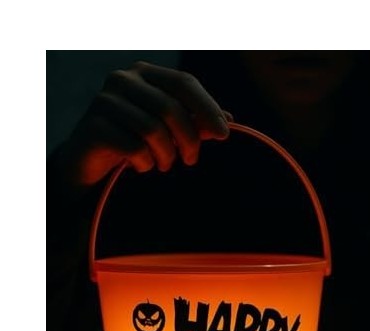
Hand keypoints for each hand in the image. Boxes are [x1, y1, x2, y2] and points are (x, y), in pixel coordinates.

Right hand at [57, 61, 230, 185]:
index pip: (184, 83)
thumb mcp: (167, 128)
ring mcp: (105, 102)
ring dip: (166, 155)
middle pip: (171, 108)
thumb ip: (195, 121)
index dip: (208, 108)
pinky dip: (145, 163)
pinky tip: (142, 167)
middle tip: (191, 160)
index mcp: (145, 73)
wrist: (90, 159)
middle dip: (189, 139)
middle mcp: (123, 80)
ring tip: (165, 165)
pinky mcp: (93, 127)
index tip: (224, 135)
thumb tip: (229, 119)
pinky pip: (133, 148)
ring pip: (152, 130)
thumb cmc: (134, 138)